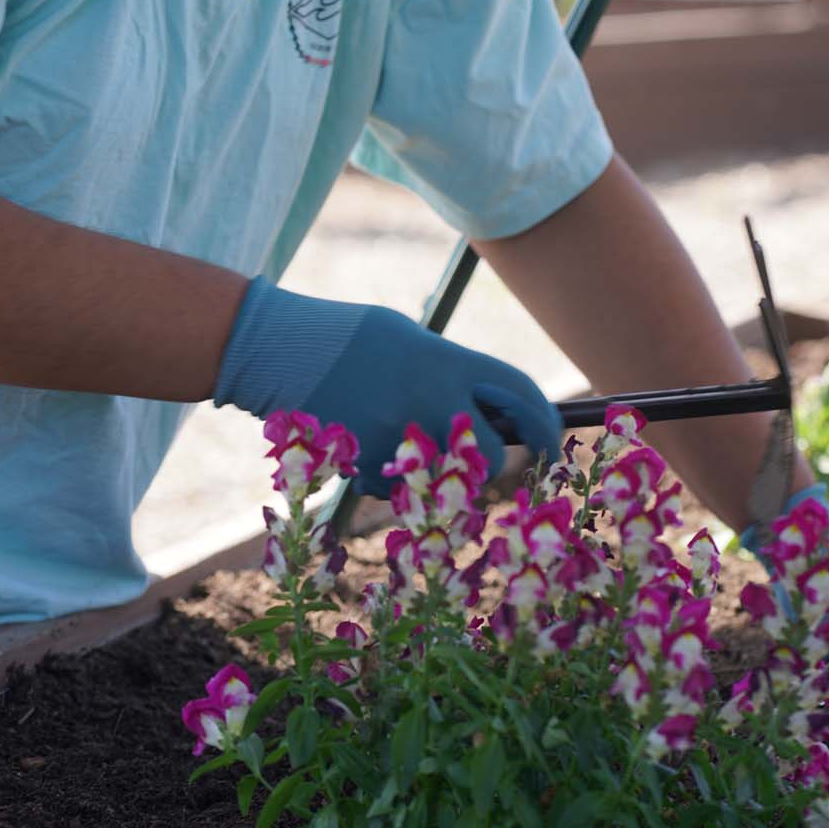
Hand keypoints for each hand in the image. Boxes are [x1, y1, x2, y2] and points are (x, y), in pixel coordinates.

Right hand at [214, 277, 562, 495]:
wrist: (278, 349)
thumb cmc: (350, 338)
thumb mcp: (411, 340)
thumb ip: (453, 373)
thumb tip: (498, 410)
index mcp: (446, 361)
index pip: (521, 394)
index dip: (545, 423)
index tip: (550, 444)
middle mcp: (430, 403)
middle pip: (488, 454)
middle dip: (482, 457)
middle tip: (465, 448)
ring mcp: (399, 441)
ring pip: (442, 480)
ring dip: (432, 470)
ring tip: (396, 431)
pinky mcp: (368, 469)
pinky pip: (399, 489)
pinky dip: (391, 477)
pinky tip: (366, 442)